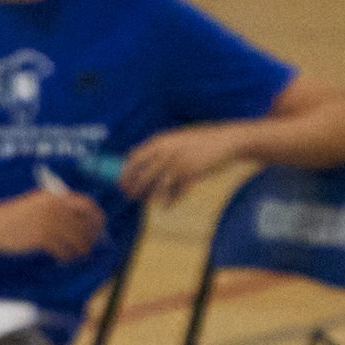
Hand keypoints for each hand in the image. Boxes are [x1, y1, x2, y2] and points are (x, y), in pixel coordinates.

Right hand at [0, 186, 106, 259]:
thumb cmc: (16, 217)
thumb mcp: (38, 204)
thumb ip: (58, 208)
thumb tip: (84, 224)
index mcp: (54, 196)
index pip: (86, 205)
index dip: (97, 217)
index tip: (100, 228)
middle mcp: (53, 206)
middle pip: (83, 225)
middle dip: (90, 238)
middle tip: (88, 247)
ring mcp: (47, 221)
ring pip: (76, 239)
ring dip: (80, 250)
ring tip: (78, 255)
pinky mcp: (40, 237)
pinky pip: (63, 250)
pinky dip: (66, 257)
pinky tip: (63, 259)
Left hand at [118, 123, 240, 203]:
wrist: (224, 141)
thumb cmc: (199, 141)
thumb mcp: (176, 139)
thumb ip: (160, 148)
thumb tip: (142, 160)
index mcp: (161, 141)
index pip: (135, 157)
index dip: (125, 171)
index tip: (121, 181)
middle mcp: (166, 152)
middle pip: (142, 174)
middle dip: (133, 187)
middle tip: (128, 195)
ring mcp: (178, 164)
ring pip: (157, 187)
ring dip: (149, 196)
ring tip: (146, 201)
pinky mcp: (191, 176)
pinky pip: (175, 193)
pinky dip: (170, 201)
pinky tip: (167, 205)